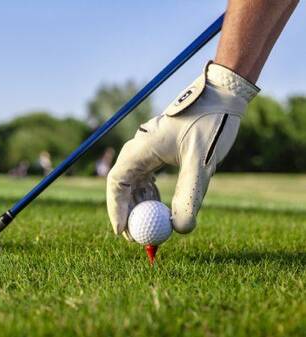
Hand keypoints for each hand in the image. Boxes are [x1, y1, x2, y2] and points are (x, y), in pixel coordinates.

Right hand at [107, 62, 258, 238]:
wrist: (221, 97)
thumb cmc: (210, 124)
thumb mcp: (200, 163)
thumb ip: (189, 196)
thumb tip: (180, 229)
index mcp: (139, 149)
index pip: (116, 184)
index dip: (116, 210)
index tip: (123, 232)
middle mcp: (137, 151)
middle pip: (122, 187)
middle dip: (128, 213)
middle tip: (138, 237)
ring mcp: (146, 152)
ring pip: (133, 185)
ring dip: (140, 207)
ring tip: (151, 227)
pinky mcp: (156, 154)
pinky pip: (146, 180)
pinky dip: (151, 197)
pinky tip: (160, 208)